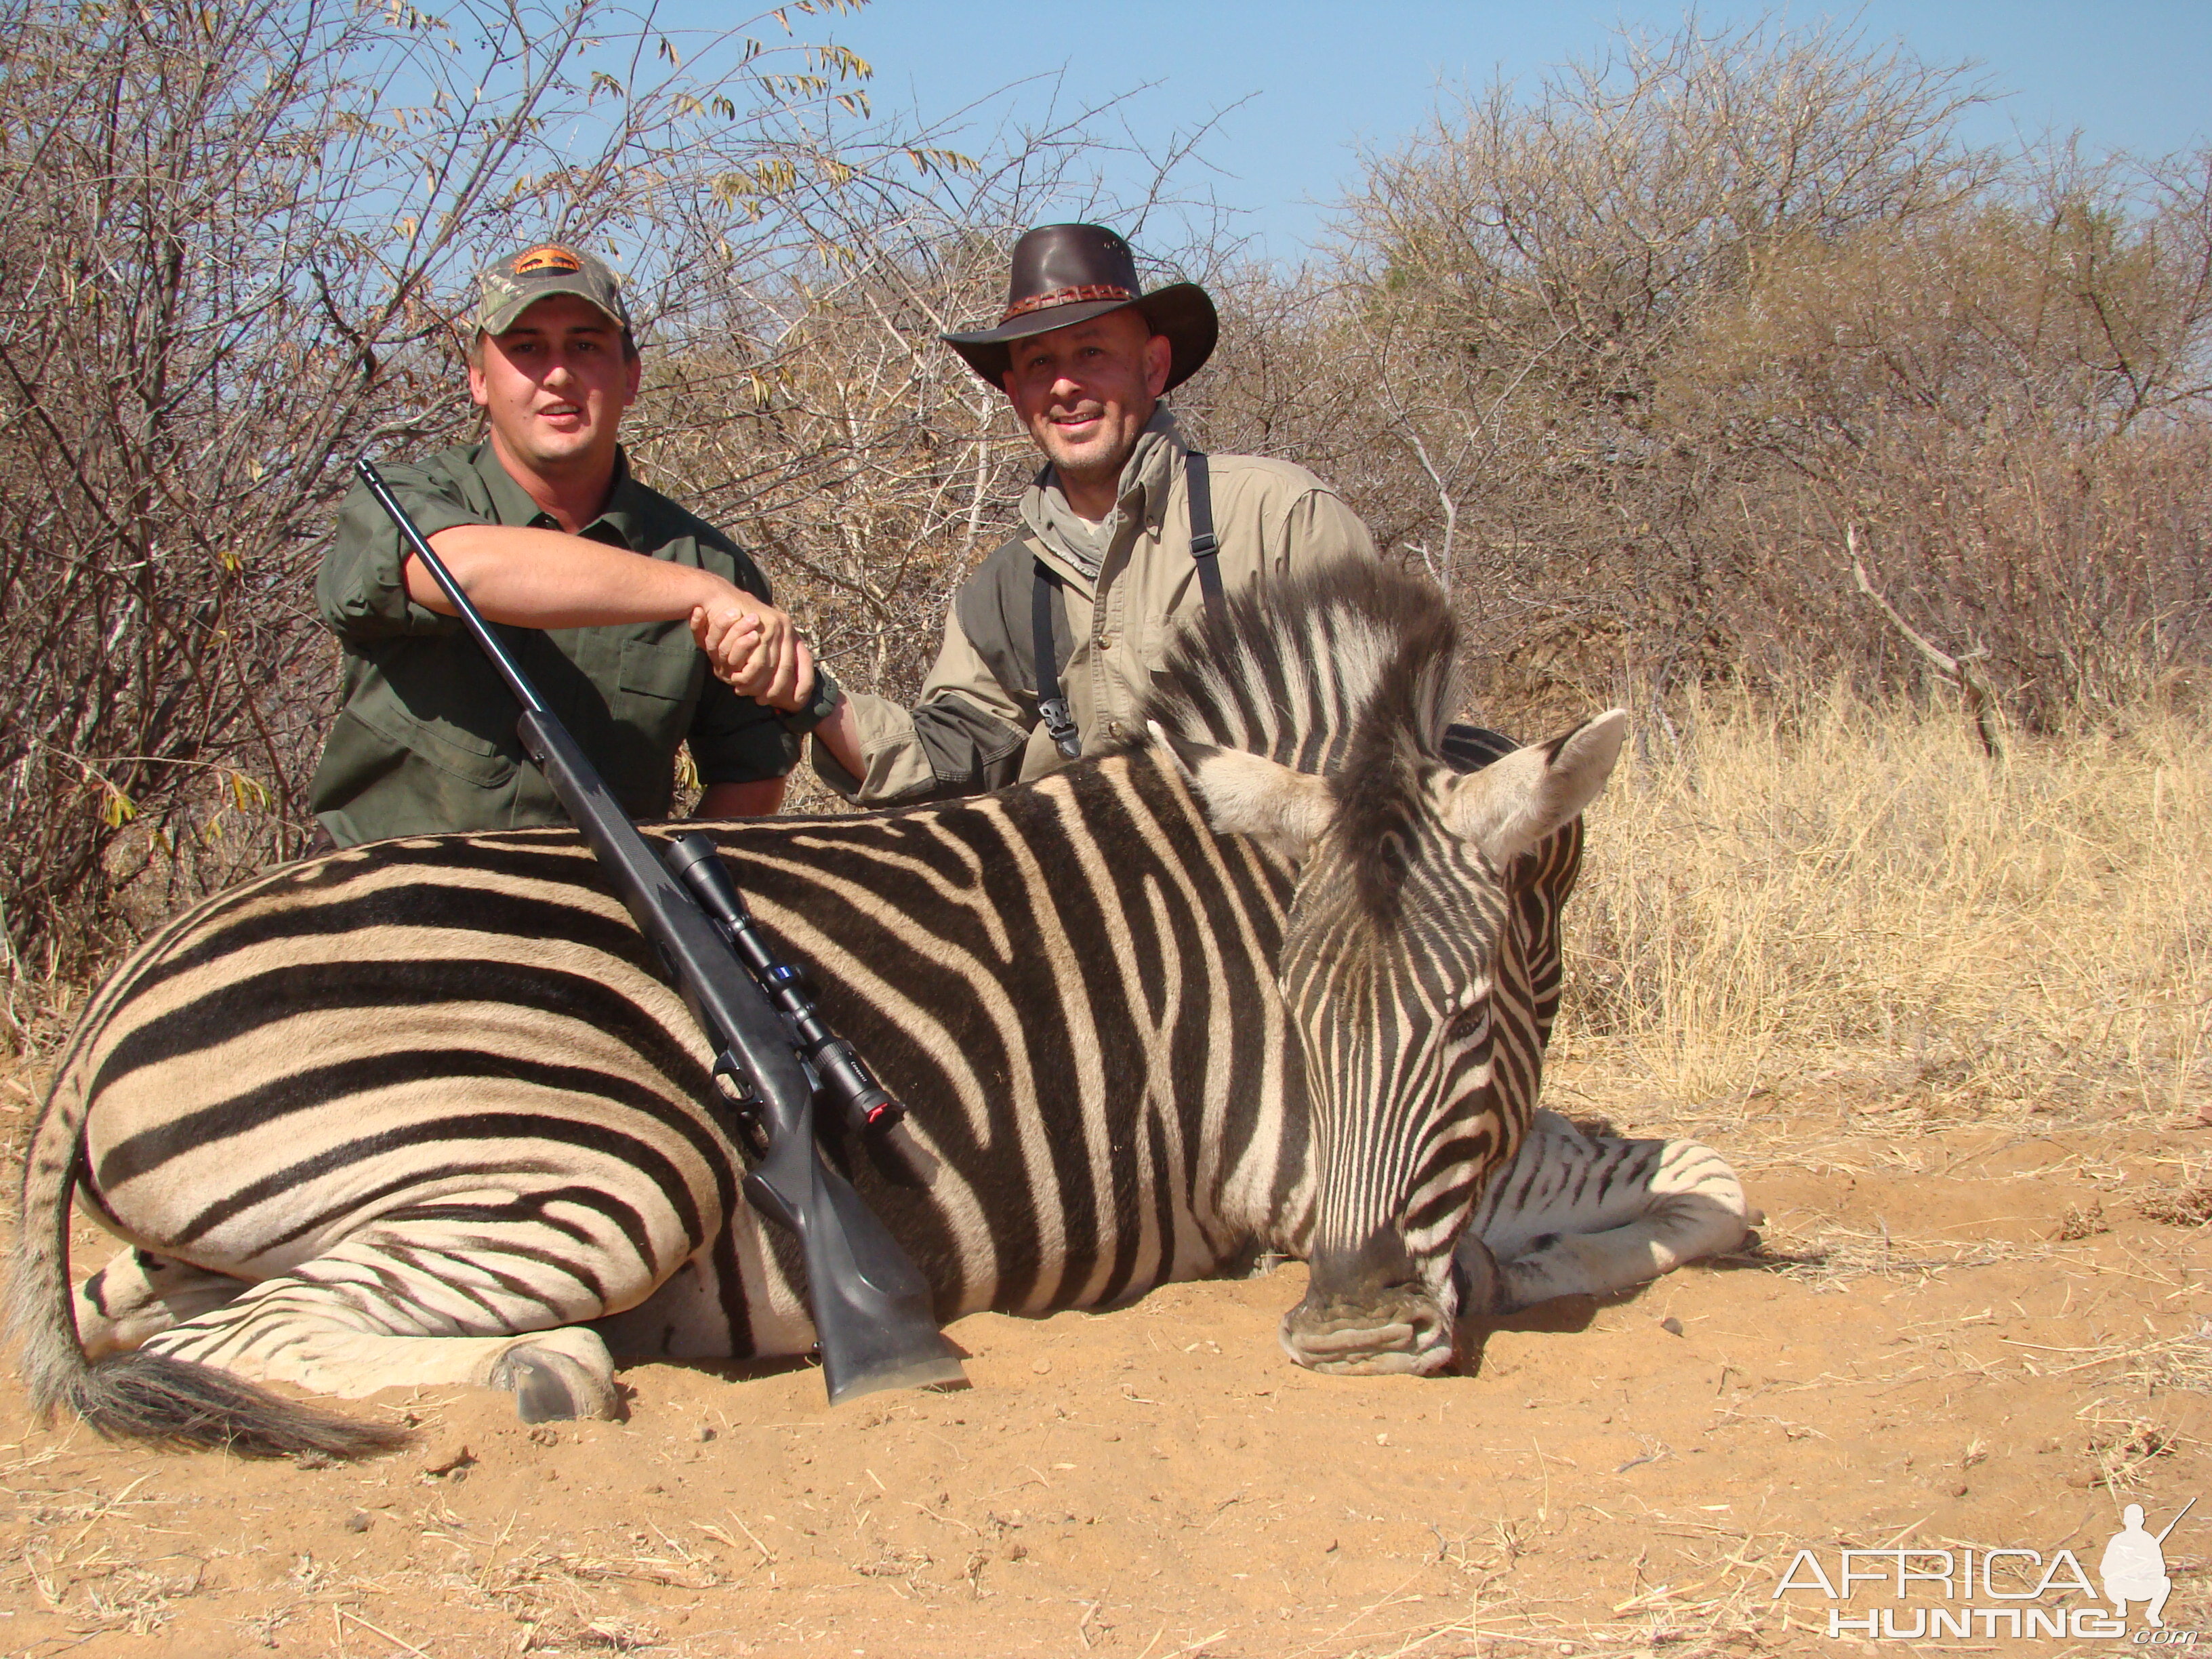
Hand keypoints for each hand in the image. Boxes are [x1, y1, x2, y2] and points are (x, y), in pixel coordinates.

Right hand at [692, 592, 810, 711]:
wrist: (719, 596)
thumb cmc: (736, 618)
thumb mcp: (758, 635)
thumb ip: (772, 651)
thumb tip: (785, 678)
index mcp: (789, 630)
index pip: (805, 661)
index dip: (804, 683)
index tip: (798, 701)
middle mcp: (786, 628)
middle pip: (787, 668)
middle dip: (777, 689)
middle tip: (764, 701)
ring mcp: (775, 627)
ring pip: (772, 668)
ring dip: (760, 685)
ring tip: (750, 694)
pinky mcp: (761, 629)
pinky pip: (757, 664)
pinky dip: (749, 677)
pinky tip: (741, 683)